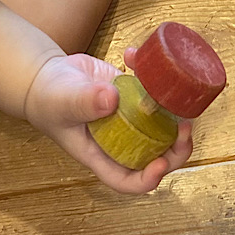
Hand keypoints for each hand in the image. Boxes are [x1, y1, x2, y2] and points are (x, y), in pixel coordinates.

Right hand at [24, 51, 193, 193]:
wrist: (48, 76)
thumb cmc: (49, 99)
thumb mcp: (63, 102)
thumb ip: (84, 102)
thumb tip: (111, 100)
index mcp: (101, 154)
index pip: (127, 179)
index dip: (148, 178)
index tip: (160, 162)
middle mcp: (120, 139)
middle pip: (155, 153)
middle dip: (176, 146)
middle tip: (185, 126)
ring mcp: (129, 117)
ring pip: (161, 122)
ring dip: (175, 110)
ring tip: (179, 91)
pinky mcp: (132, 94)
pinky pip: (150, 88)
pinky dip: (150, 72)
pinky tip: (133, 55)